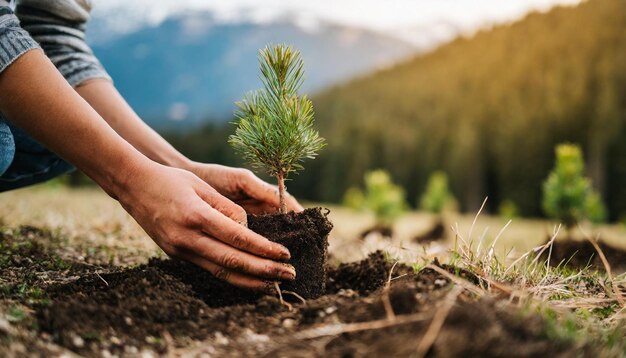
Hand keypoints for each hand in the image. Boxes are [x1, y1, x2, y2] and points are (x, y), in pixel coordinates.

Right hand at [116, 161, 295, 289]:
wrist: (132, 186)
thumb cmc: (170, 180)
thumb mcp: (202, 187)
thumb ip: (227, 208)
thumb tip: (249, 230)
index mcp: (197, 216)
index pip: (238, 238)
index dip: (264, 249)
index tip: (284, 254)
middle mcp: (187, 237)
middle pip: (233, 260)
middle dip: (264, 270)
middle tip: (288, 275)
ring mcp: (180, 249)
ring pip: (220, 272)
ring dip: (249, 281)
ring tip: (273, 285)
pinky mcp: (176, 255)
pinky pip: (209, 269)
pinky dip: (231, 276)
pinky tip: (248, 280)